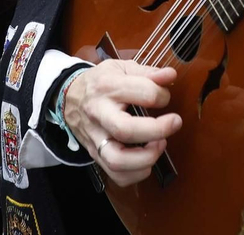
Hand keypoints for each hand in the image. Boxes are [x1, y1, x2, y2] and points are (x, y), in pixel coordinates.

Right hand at [61, 61, 181, 186]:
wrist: (68, 97)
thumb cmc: (100, 83)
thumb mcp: (121, 68)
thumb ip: (148, 73)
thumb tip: (170, 75)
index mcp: (108, 87)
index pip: (143, 93)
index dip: (163, 96)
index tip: (165, 98)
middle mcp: (100, 113)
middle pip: (125, 130)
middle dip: (157, 130)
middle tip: (174, 123)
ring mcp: (96, 137)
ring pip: (117, 160)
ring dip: (146, 158)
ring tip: (159, 144)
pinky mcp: (95, 155)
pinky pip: (116, 175)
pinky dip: (136, 174)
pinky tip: (146, 160)